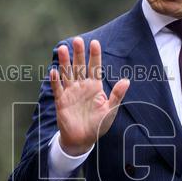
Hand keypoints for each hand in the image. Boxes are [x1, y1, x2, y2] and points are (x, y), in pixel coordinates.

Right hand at [50, 37, 129, 155]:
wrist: (83, 140)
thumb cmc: (98, 125)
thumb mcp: (110, 110)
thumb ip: (117, 95)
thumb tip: (127, 80)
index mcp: (95, 86)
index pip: (95, 67)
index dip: (94, 55)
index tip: (95, 42)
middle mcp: (82, 86)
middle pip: (79, 67)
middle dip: (78, 54)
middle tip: (77, 40)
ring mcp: (71, 93)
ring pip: (67, 74)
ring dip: (64, 62)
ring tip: (62, 48)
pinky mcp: (61, 101)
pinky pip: (57, 89)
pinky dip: (55, 80)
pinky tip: (54, 71)